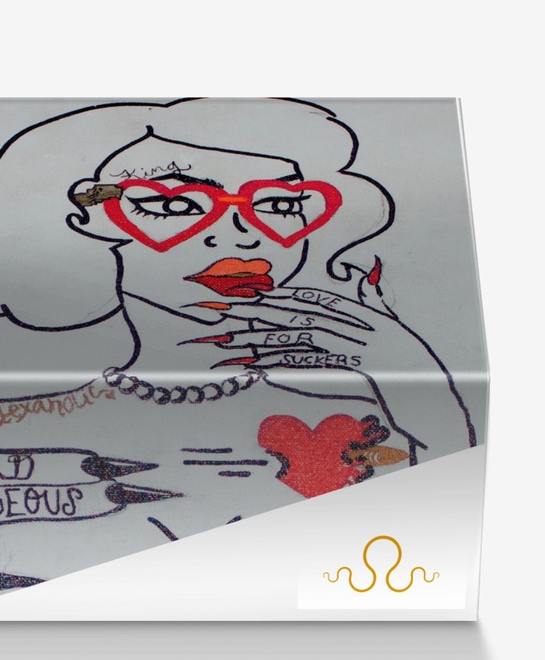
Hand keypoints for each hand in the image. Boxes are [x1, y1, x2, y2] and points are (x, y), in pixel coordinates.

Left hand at [206, 265, 475, 455]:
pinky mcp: (347, 368)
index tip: (252, 293)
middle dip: (259, 311)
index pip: (314, 298)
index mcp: (360, 312)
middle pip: (297, 314)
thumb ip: (373, 297)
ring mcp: (350, 346)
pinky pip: (307, 365)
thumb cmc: (412, 357)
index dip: (282, 293)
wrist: (433, 387)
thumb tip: (364, 272)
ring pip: (297, 337)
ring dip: (262, 338)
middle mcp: (353, 324)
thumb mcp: (392, 320)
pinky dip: (282, 364)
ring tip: (230, 341)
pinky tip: (256, 367)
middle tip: (225, 312)